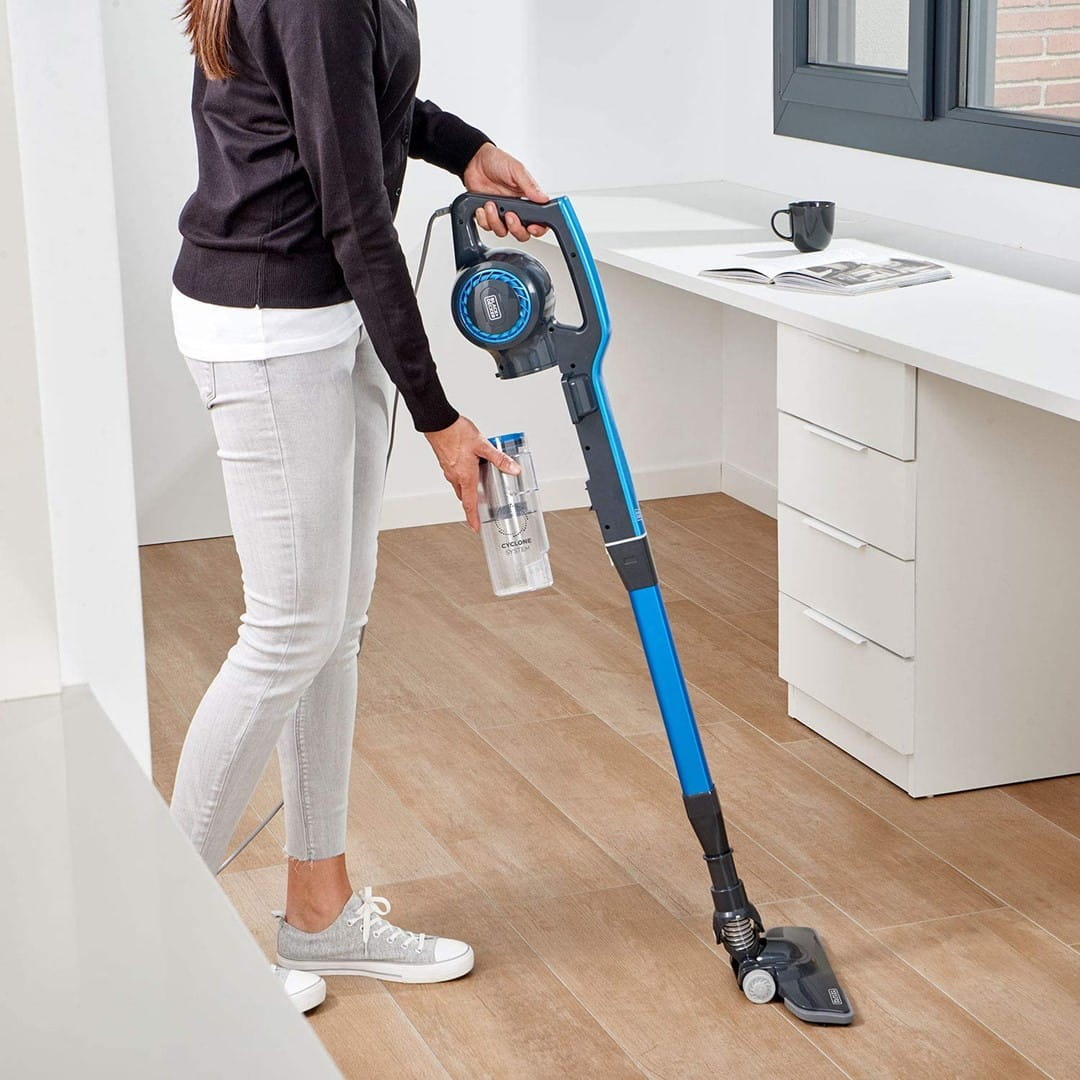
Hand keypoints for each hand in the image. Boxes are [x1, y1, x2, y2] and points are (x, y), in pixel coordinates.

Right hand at [424, 415, 520, 532]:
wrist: (438, 422)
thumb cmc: (456, 433)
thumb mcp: (483, 445)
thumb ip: (499, 459)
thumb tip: (513, 469)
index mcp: (465, 477)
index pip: (470, 504)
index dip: (473, 518)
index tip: (476, 528)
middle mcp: (455, 476)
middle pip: (465, 496)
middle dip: (473, 504)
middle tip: (481, 508)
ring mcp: (449, 470)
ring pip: (460, 486)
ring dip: (468, 489)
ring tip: (478, 484)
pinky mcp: (446, 462)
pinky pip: (455, 475)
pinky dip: (463, 477)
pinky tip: (470, 466)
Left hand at [462, 142, 550, 241]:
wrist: (474, 161)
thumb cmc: (497, 161)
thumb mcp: (517, 170)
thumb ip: (530, 186)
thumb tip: (544, 198)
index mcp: (527, 199)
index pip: (539, 221)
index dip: (538, 229)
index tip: (532, 227)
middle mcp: (516, 210)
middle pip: (522, 233)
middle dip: (515, 228)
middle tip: (509, 215)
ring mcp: (501, 214)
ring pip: (503, 232)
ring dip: (495, 220)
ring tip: (490, 204)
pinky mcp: (488, 215)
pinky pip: (487, 227)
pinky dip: (483, 219)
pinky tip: (482, 206)